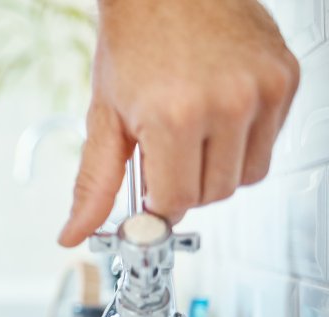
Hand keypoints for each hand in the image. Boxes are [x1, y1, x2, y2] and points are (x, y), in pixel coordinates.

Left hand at [59, 0, 298, 245]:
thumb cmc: (134, 41)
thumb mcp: (104, 117)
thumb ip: (94, 183)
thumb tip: (73, 232)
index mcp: (174, 116)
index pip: (176, 201)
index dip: (159, 199)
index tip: (151, 188)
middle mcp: (227, 103)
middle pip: (214, 194)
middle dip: (186, 183)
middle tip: (166, 149)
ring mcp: (263, 89)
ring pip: (248, 175)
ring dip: (218, 167)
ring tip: (192, 130)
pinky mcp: (286, 78)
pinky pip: (269, 142)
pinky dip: (243, 139)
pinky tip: (218, 111)